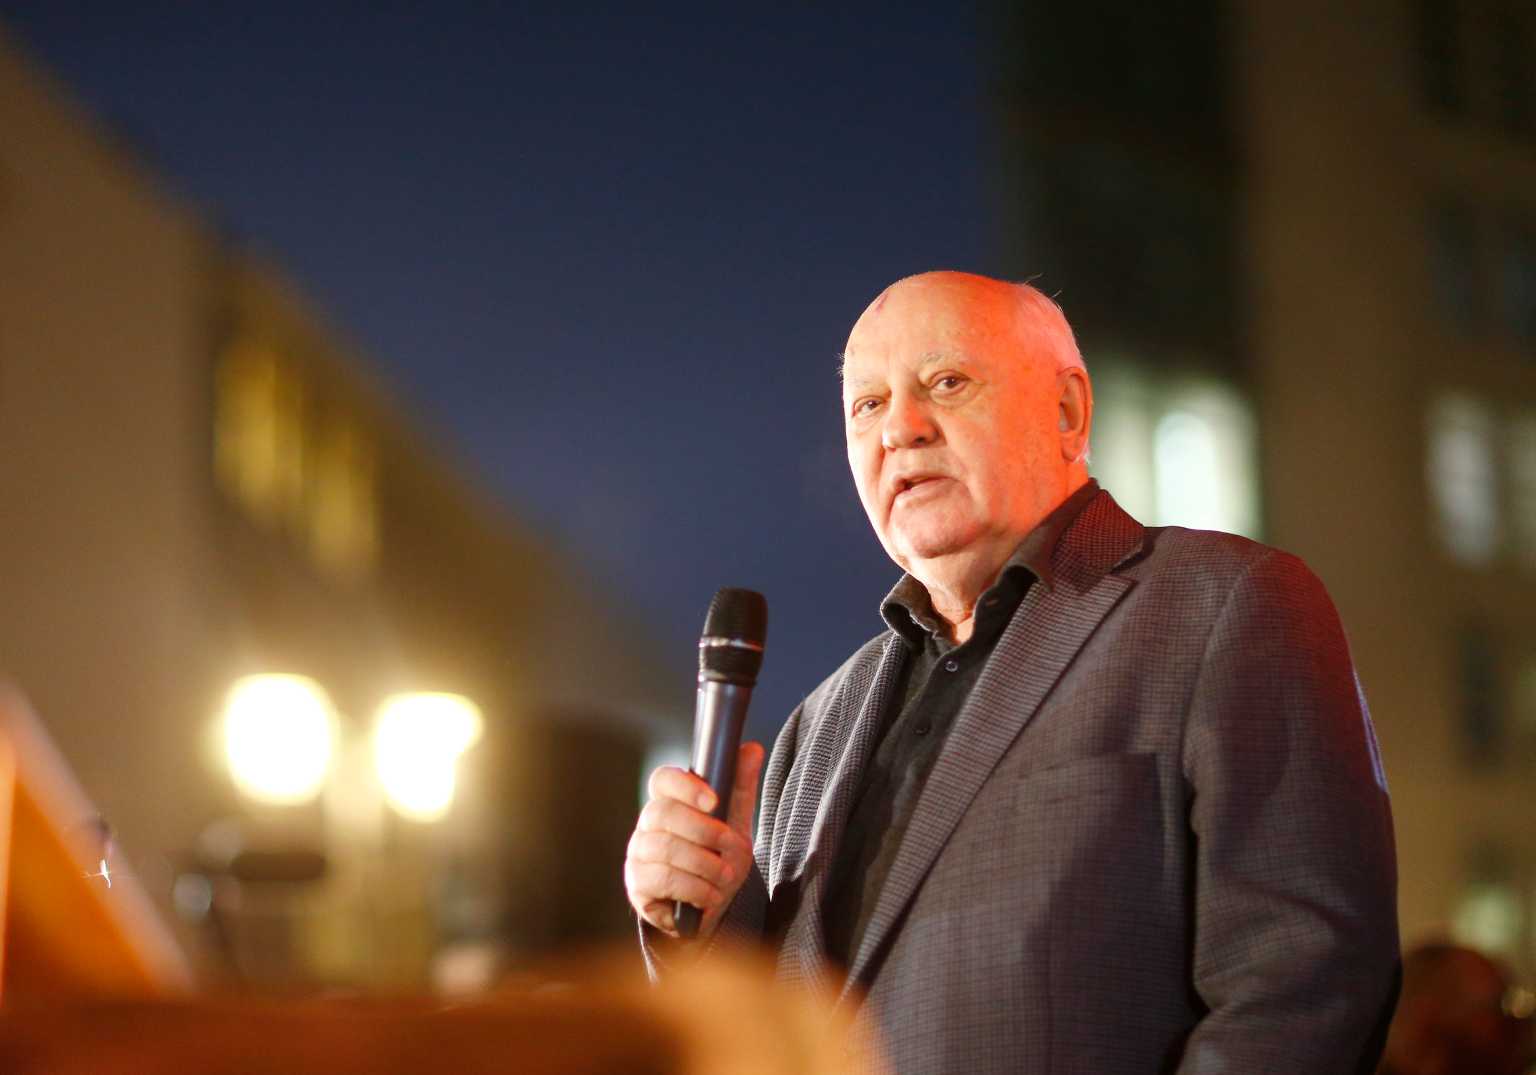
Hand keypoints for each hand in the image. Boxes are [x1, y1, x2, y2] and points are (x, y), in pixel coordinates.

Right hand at [624, 741, 764, 941]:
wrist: (711, 907)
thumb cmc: (719, 858)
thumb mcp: (735, 823)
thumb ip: (740, 787)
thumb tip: (751, 749)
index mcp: (669, 802)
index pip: (662, 780)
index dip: (685, 786)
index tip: (713, 801)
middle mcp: (648, 825)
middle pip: (663, 813)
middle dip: (703, 831)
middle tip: (729, 846)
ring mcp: (639, 854)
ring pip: (664, 848)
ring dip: (703, 864)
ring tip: (724, 876)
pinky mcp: (638, 885)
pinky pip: (662, 880)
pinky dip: (694, 888)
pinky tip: (710, 895)